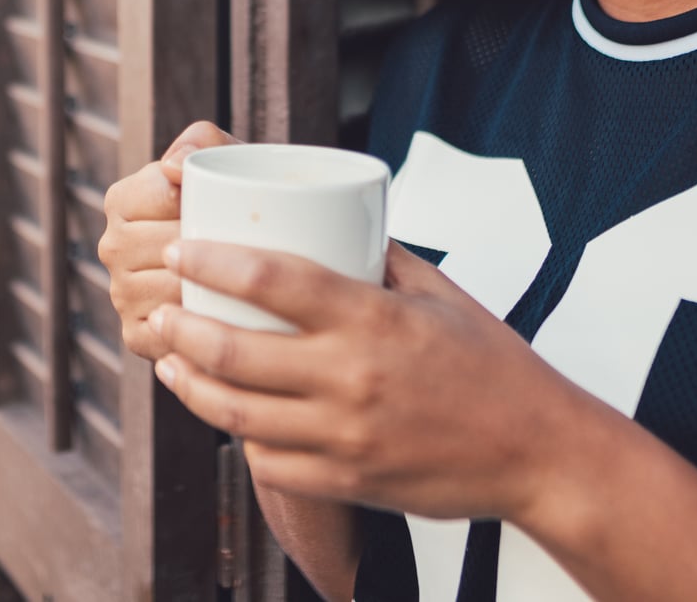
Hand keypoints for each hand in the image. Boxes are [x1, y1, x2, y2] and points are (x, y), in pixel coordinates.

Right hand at [98, 120, 239, 360]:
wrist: (253, 261)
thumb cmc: (239, 202)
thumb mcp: (226, 160)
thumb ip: (200, 142)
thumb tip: (174, 168)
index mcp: (122, 199)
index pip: (162, 194)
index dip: (206, 200)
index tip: (238, 205)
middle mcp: (113, 246)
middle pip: (167, 246)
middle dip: (213, 248)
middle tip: (253, 248)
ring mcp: (121, 293)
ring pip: (169, 292)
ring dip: (210, 291)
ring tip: (247, 284)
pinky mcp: (135, 334)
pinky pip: (168, 337)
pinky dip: (199, 331)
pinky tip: (227, 320)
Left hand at [151, 240, 594, 522]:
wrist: (538, 451)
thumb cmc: (490, 363)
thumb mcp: (439, 292)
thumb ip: (380, 256)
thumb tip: (330, 216)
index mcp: (373, 318)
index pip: (272, 280)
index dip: (212, 262)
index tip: (180, 250)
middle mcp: (351, 378)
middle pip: (233, 351)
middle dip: (179, 326)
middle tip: (158, 307)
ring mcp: (345, 437)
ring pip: (235, 413)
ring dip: (189, 384)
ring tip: (170, 360)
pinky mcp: (347, 481)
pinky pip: (268, 462)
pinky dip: (239, 436)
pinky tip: (227, 415)